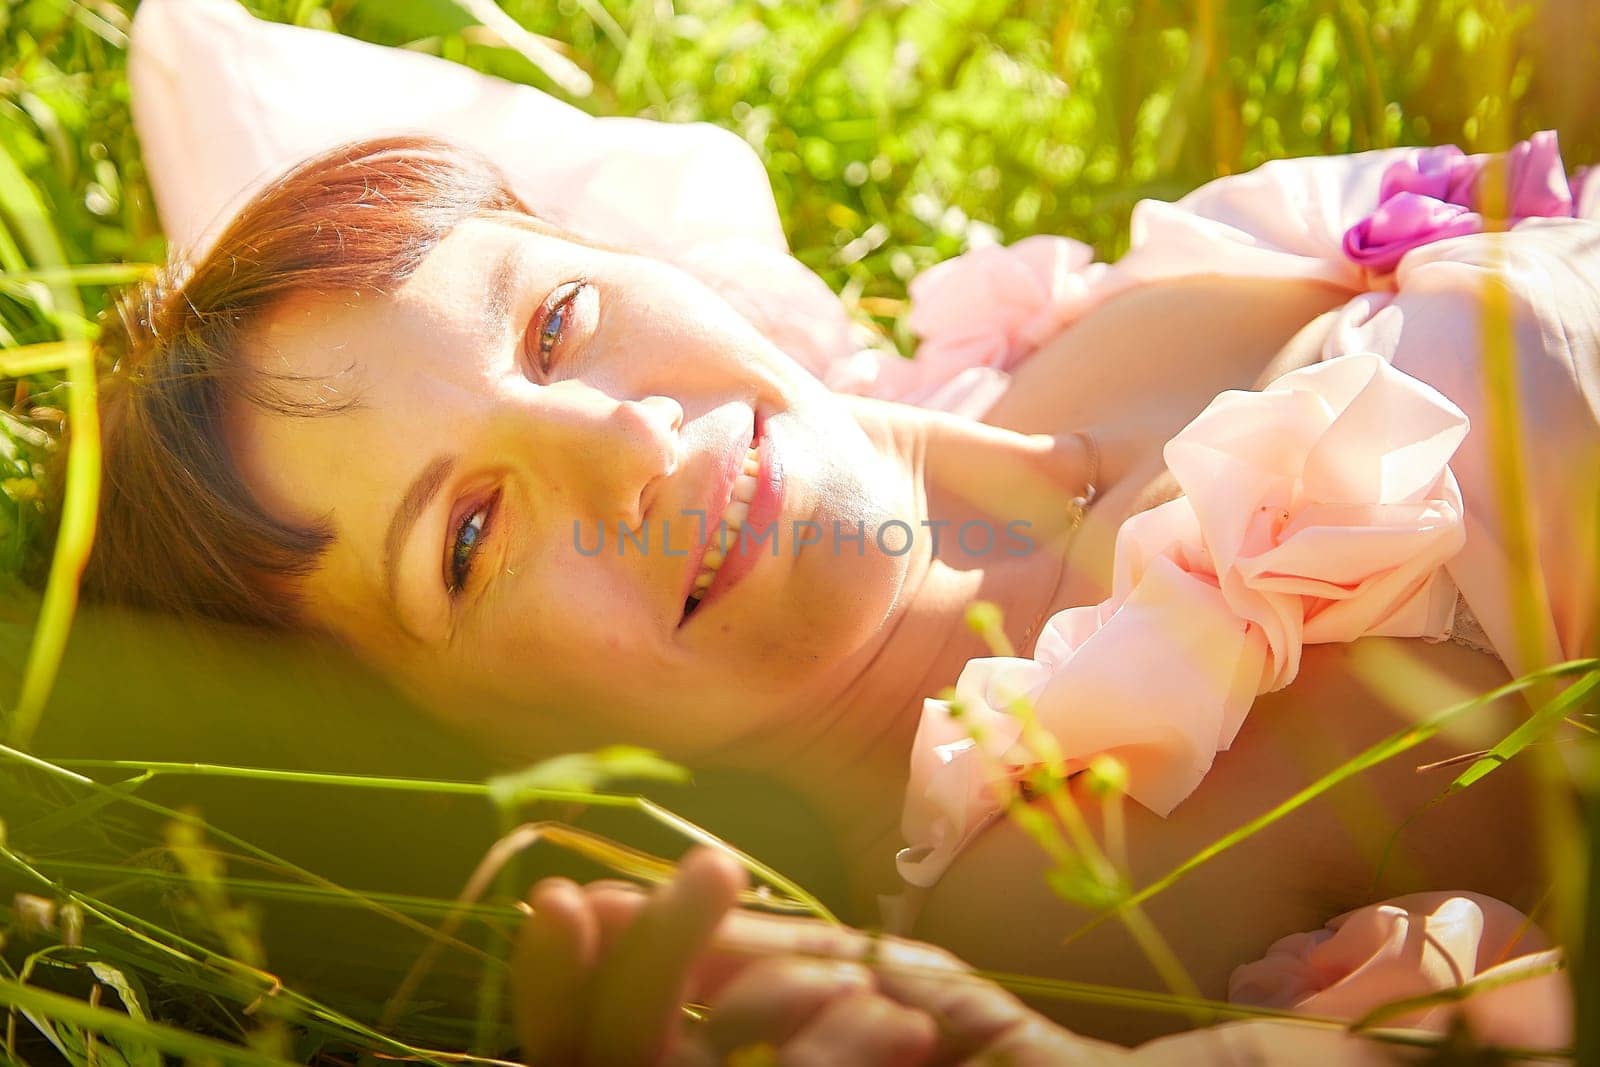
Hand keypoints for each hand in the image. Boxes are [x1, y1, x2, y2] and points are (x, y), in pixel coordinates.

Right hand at [509, 847, 1120, 1065]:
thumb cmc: (957, 1046)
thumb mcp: (832, 975)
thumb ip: (724, 951)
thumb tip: (591, 896)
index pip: (578, 1047)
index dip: (551, 982)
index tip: (568, 893)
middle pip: (599, 1060)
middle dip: (641, 962)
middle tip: (710, 866)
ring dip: (772, 990)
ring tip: (871, 983)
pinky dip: (834, 1040)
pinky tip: (908, 1033)